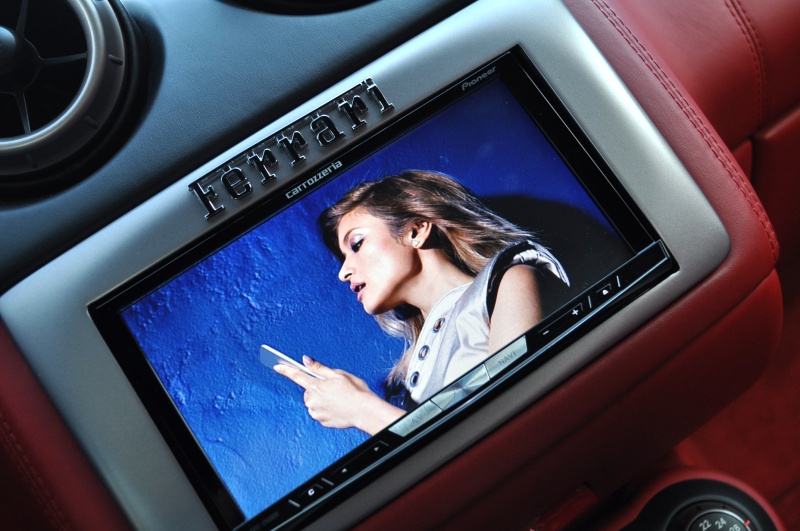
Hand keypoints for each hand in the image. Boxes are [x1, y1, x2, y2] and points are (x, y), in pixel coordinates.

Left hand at [273, 356, 404, 434]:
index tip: (276, 366)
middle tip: (334, 389)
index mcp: (316, 385)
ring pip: (313, 402)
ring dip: (321, 400)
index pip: (296, 375)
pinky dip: (326, 410)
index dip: (285, 370)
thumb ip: (319, 368)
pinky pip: (319, 413)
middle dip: (317, 388)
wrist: (364, 411)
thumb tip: (305, 360)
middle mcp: (312, 399)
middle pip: (308, 391)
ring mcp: (315, 412)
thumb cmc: (354, 391)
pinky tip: (337, 408)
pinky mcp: (321, 421)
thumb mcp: (338, 374)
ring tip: (338, 399)